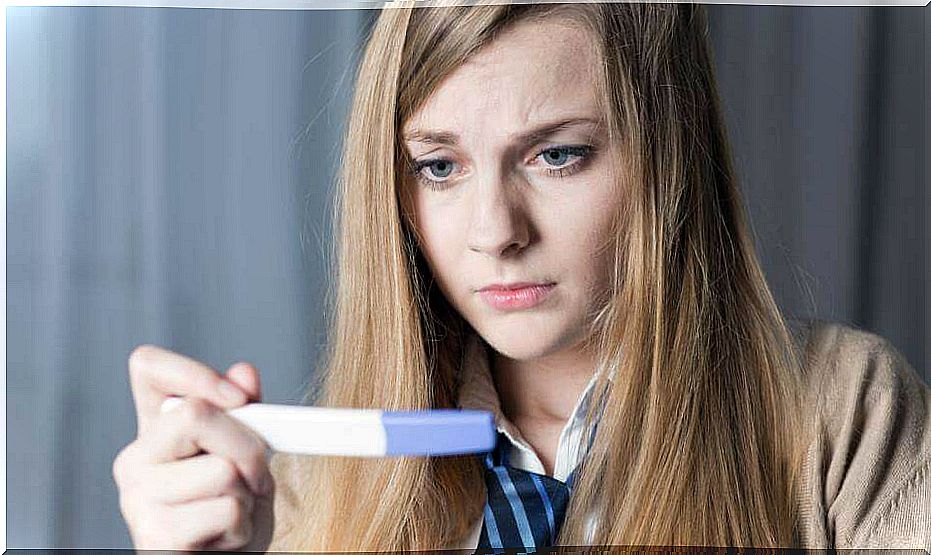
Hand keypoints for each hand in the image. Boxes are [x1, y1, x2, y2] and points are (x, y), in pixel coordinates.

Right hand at [112, 345, 275, 550]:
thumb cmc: (234, 503)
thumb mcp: (247, 449)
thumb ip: (246, 410)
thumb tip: (244, 372)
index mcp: (155, 427)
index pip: (148, 366)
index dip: (195, 371)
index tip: (238, 398)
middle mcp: (135, 459)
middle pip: (196, 413)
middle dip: (247, 443)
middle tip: (255, 474)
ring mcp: (138, 500)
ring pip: (221, 469)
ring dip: (248, 493)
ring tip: (234, 509)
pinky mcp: (155, 538)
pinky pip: (227, 510)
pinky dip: (244, 525)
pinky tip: (225, 537)